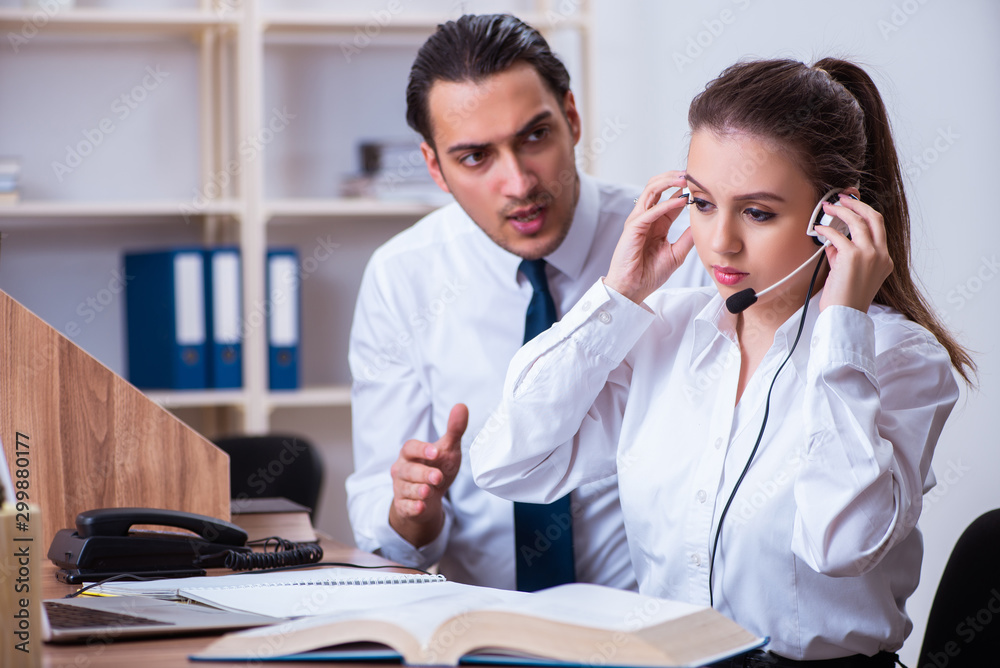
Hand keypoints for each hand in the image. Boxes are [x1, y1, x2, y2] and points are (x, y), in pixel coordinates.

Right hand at [388, 403, 467, 547]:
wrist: (430, 497)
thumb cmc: (437, 467)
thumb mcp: (448, 450)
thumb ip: (454, 430)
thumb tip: (462, 406)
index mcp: (410, 453)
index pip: (410, 448)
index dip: (422, 449)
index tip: (435, 452)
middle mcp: (402, 469)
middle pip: (408, 470)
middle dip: (423, 474)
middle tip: (437, 477)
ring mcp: (401, 488)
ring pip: (406, 489)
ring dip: (418, 490)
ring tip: (428, 491)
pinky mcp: (403, 506)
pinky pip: (405, 507)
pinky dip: (413, 507)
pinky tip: (421, 507)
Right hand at [605, 171, 694, 303]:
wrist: (633, 289)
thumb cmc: (649, 274)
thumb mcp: (676, 254)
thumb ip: (687, 238)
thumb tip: (702, 224)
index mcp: (655, 224)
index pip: (668, 198)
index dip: (682, 188)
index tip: (698, 183)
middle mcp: (645, 219)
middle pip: (656, 187)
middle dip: (672, 177)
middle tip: (690, 173)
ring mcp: (638, 222)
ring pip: (650, 191)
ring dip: (667, 182)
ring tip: (684, 178)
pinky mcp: (633, 228)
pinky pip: (650, 211)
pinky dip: (666, 203)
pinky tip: (681, 199)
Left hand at [817, 192, 893, 312]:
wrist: (845, 316)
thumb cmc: (846, 299)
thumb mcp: (849, 273)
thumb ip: (844, 255)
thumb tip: (833, 241)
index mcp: (885, 260)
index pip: (878, 228)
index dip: (865, 212)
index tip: (852, 206)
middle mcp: (881, 255)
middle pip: (874, 217)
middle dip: (857, 204)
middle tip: (842, 198)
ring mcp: (869, 254)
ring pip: (857, 221)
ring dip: (840, 211)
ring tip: (827, 207)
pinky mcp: (853, 257)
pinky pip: (837, 236)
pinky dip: (826, 230)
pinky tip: (818, 230)